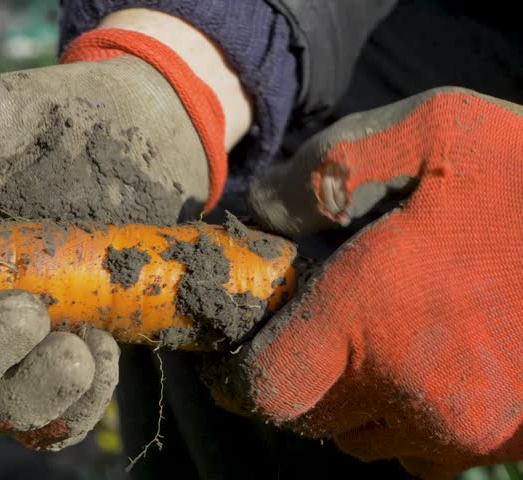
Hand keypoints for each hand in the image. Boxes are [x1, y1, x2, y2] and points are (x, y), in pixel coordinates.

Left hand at [201, 87, 522, 478]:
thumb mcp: (436, 129)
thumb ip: (329, 166)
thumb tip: (262, 209)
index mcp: (374, 316)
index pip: (267, 388)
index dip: (238, 376)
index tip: (230, 356)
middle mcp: (411, 388)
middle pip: (310, 418)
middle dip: (294, 378)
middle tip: (304, 331)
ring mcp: (464, 426)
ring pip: (365, 440)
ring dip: (348, 402)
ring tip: (365, 345)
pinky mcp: (506, 441)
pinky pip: (423, 453)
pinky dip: (403, 422)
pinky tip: (417, 368)